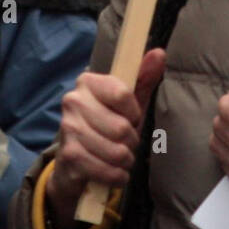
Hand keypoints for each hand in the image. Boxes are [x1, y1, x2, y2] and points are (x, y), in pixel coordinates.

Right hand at [46, 48, 165, 228]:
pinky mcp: (68, 155)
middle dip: (131, 141)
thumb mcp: (127, 104)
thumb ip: (143, 78)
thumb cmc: (106, 128)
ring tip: (119, 158)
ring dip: (125, 160)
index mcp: (88, 82)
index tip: (130, 117)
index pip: (123, 94)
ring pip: (116, 151)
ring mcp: (68, 128)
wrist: (74, 164)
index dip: (134, 112)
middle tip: (125, 142)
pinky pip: (106, 170)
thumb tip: (159, 53)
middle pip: (121, 127)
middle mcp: (73, 100)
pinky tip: (113, 172)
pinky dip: (117, 176)